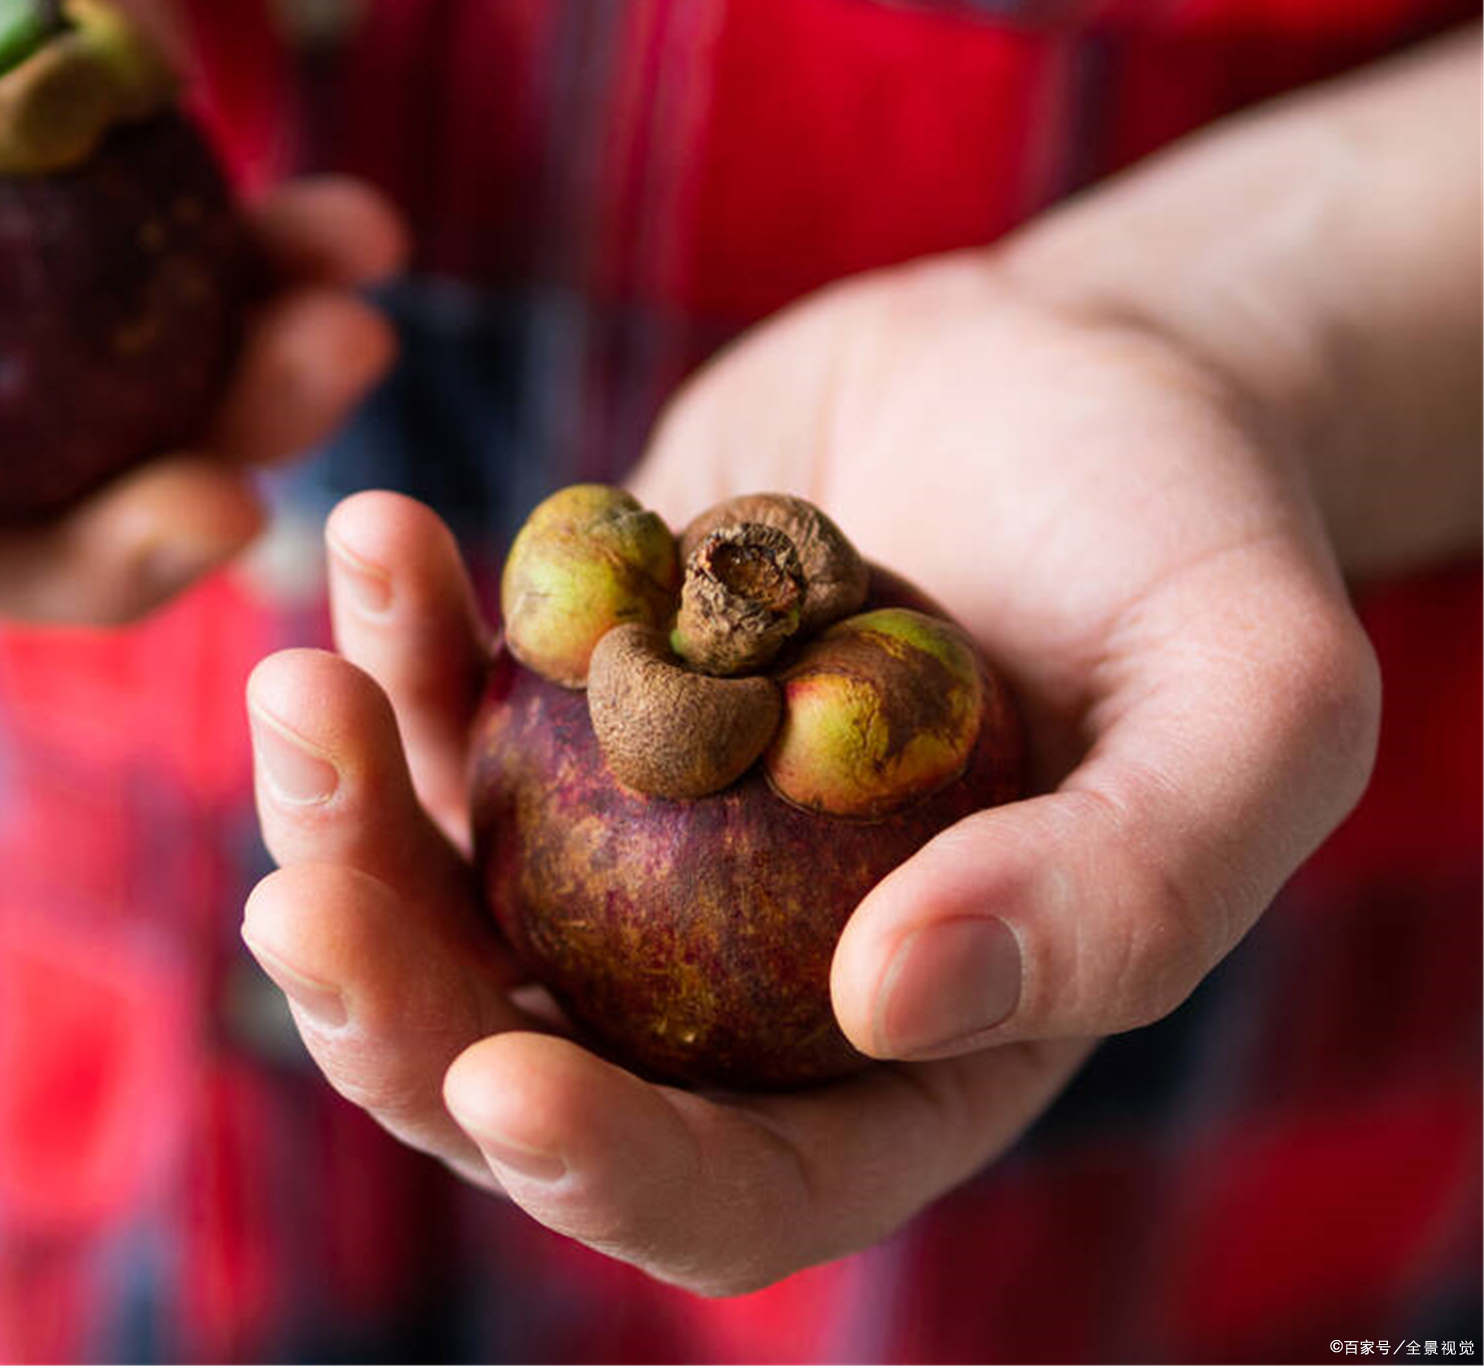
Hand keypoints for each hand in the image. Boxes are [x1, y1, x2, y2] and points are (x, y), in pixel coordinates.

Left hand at [239, 254, 1378, 1293]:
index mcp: (909, 1048)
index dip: (612, 1172)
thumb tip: (897, 1003)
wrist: (1067, 367)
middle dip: (393, 1010)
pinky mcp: (567, 705)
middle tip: (304, 896)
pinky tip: (381, 538)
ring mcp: (635, 842)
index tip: (504, 1081)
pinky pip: (438, 712)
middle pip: (522, 1062)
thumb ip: (1129, 887)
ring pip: (437, 898)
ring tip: (304, 683)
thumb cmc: (1189, 539)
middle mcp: (742, 974)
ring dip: (340, 818)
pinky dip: (389, 642)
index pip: (740, 1186)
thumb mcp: (1250, 704)